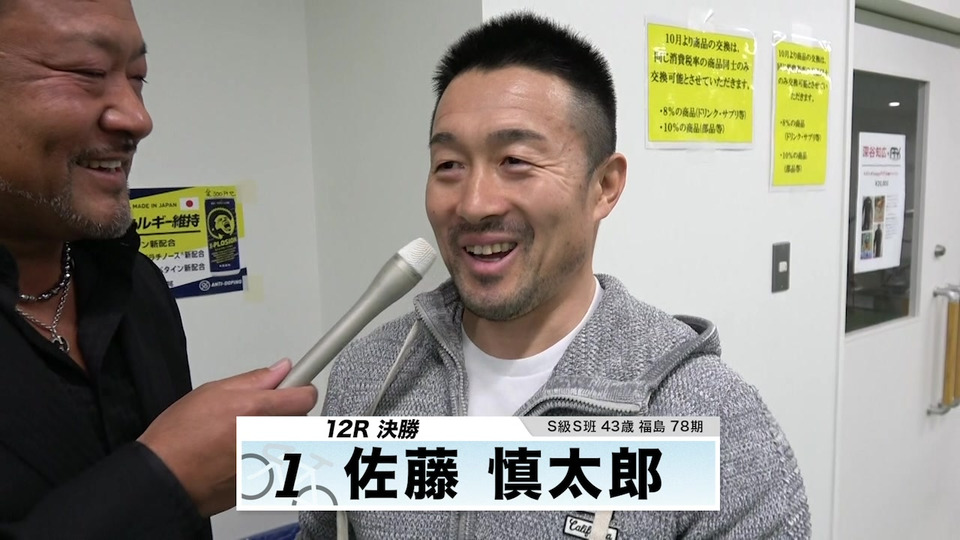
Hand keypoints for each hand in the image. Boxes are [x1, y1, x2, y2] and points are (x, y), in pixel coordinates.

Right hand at [137, 358, 317, 516]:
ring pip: (290, 442)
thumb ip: (252, 380)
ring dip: (276, 436)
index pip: (305, 395)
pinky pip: (277, 463)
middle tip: (260, 413)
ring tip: (244, 437)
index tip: (296, 387)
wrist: (164, 480)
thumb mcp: (211, 392)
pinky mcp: (265, 483)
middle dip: (286, 413)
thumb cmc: (178, 439)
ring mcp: (268, 463)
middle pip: (300, 419)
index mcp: (256, 410)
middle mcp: (267, 438)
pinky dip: (265, 457)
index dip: (300, 388)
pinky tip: (240, 456)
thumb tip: (279, 370)